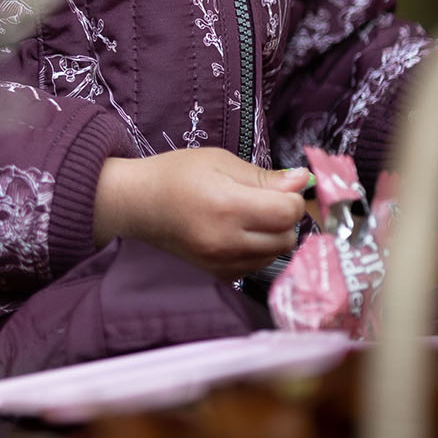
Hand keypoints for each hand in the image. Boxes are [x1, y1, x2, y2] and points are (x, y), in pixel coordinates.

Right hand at [93, 149, 311, 278]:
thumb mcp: (219, 161)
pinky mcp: (217, 276)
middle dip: (284, 218)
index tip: (279, 188)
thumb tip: (301, 181)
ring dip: (272, 236)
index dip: (292, 197)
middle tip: (264, 201)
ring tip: (248, 218)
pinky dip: (256, 252)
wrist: (136, 205)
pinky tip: (237, 235)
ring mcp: (221, 263)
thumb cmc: (175, 176)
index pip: (288, 212)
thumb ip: (263, 176)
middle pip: (287, 237)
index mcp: (227, 206)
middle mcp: (226, 241)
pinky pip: (256, 267)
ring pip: (275, 255)